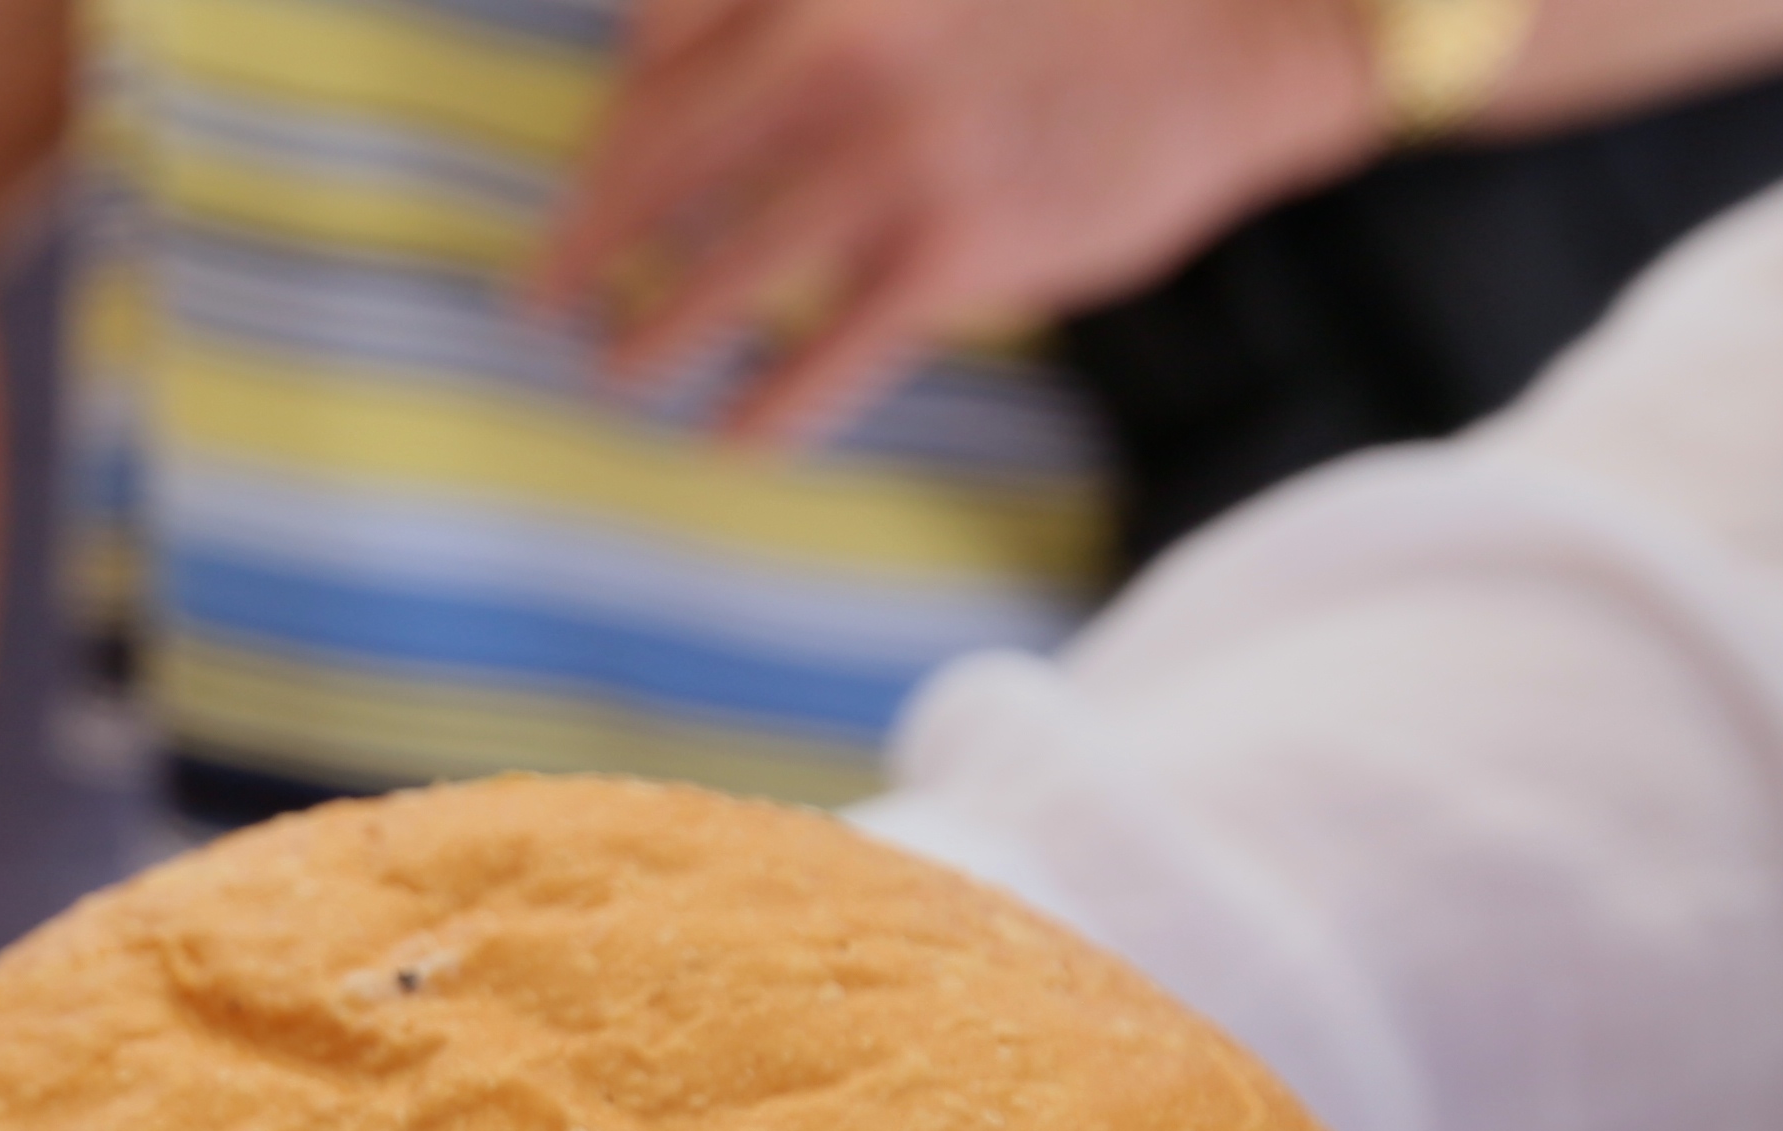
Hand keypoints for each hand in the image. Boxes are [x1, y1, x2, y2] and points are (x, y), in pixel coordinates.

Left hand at [532, 0, 1385, 445]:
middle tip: (540, 296)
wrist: (1241, 37)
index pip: (652, 62)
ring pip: (716, 276)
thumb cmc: (1066, 3)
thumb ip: (808, 16)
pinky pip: (817, 360)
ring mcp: (892, 160)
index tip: (592, 186)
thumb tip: (649, 43)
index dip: (607, 138)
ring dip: (651, 337)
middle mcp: (840, 54)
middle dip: (583, 244)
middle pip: (650, 169)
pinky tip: (732, 436)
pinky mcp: (952, 254)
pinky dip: (760, 412)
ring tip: (622, 368)